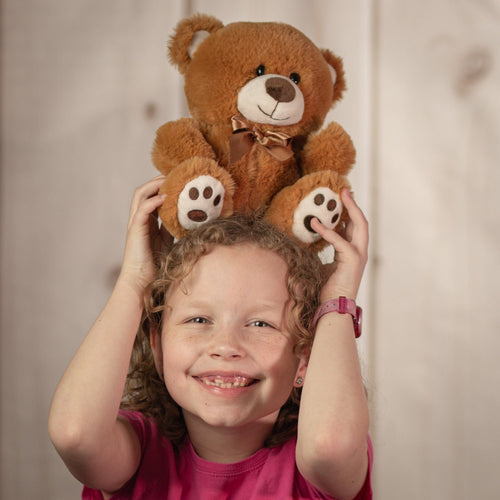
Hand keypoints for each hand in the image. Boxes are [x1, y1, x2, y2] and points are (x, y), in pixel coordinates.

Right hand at [118, 176, 172, 295]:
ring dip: (154, 185)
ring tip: (169, 179)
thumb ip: (174, 229)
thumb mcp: (169, 242)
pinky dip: (153, 201)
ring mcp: (135, 223)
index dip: (163, 186)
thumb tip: (190, 220)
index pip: (152, 196)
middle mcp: (140, 219)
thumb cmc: (155, 264)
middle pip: (144, 191)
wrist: (142, 281)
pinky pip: (142, 210)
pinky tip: (165, 197)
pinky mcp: (135, 230)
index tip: (179, 180)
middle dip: (158, 180)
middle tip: (175, 174)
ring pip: (140, 195)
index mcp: (147, 221)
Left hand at [311, 189, 368, 300]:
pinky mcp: (352, 260)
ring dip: (349, 209)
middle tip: (343, 190)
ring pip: (358, 225)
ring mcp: (359, 255)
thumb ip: (325, 251)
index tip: (342, 199)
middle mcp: (360, 251)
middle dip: (353, 204)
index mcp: (354, 252)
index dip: (350, 212)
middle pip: (361, 222)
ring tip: (338, 196)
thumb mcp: (326, 265)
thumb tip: (311, 240)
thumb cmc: (328, 288)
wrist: (334, 306)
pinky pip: (339, 240)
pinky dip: (326, 230)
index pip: (355, 227)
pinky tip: (314, 223)